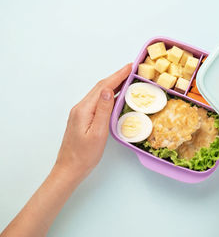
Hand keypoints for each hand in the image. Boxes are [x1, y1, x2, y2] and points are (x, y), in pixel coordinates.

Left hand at [55, 63, 131, 180]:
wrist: (69, 169)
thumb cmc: (84, 155)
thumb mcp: (97, 133)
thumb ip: (103, 111)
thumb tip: (108, 90)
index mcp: (84, 109)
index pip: (103, 87)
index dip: (117, 76)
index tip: (130, 67)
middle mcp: (81, 108)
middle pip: (100, 87)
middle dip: (116, 77)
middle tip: (131, 70)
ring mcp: (81, 113)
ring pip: (99, 93)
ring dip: (113, 84)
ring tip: (126, 79)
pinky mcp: (83, 118)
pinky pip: (97, 101)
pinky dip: (108, 94)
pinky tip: (115, 96)